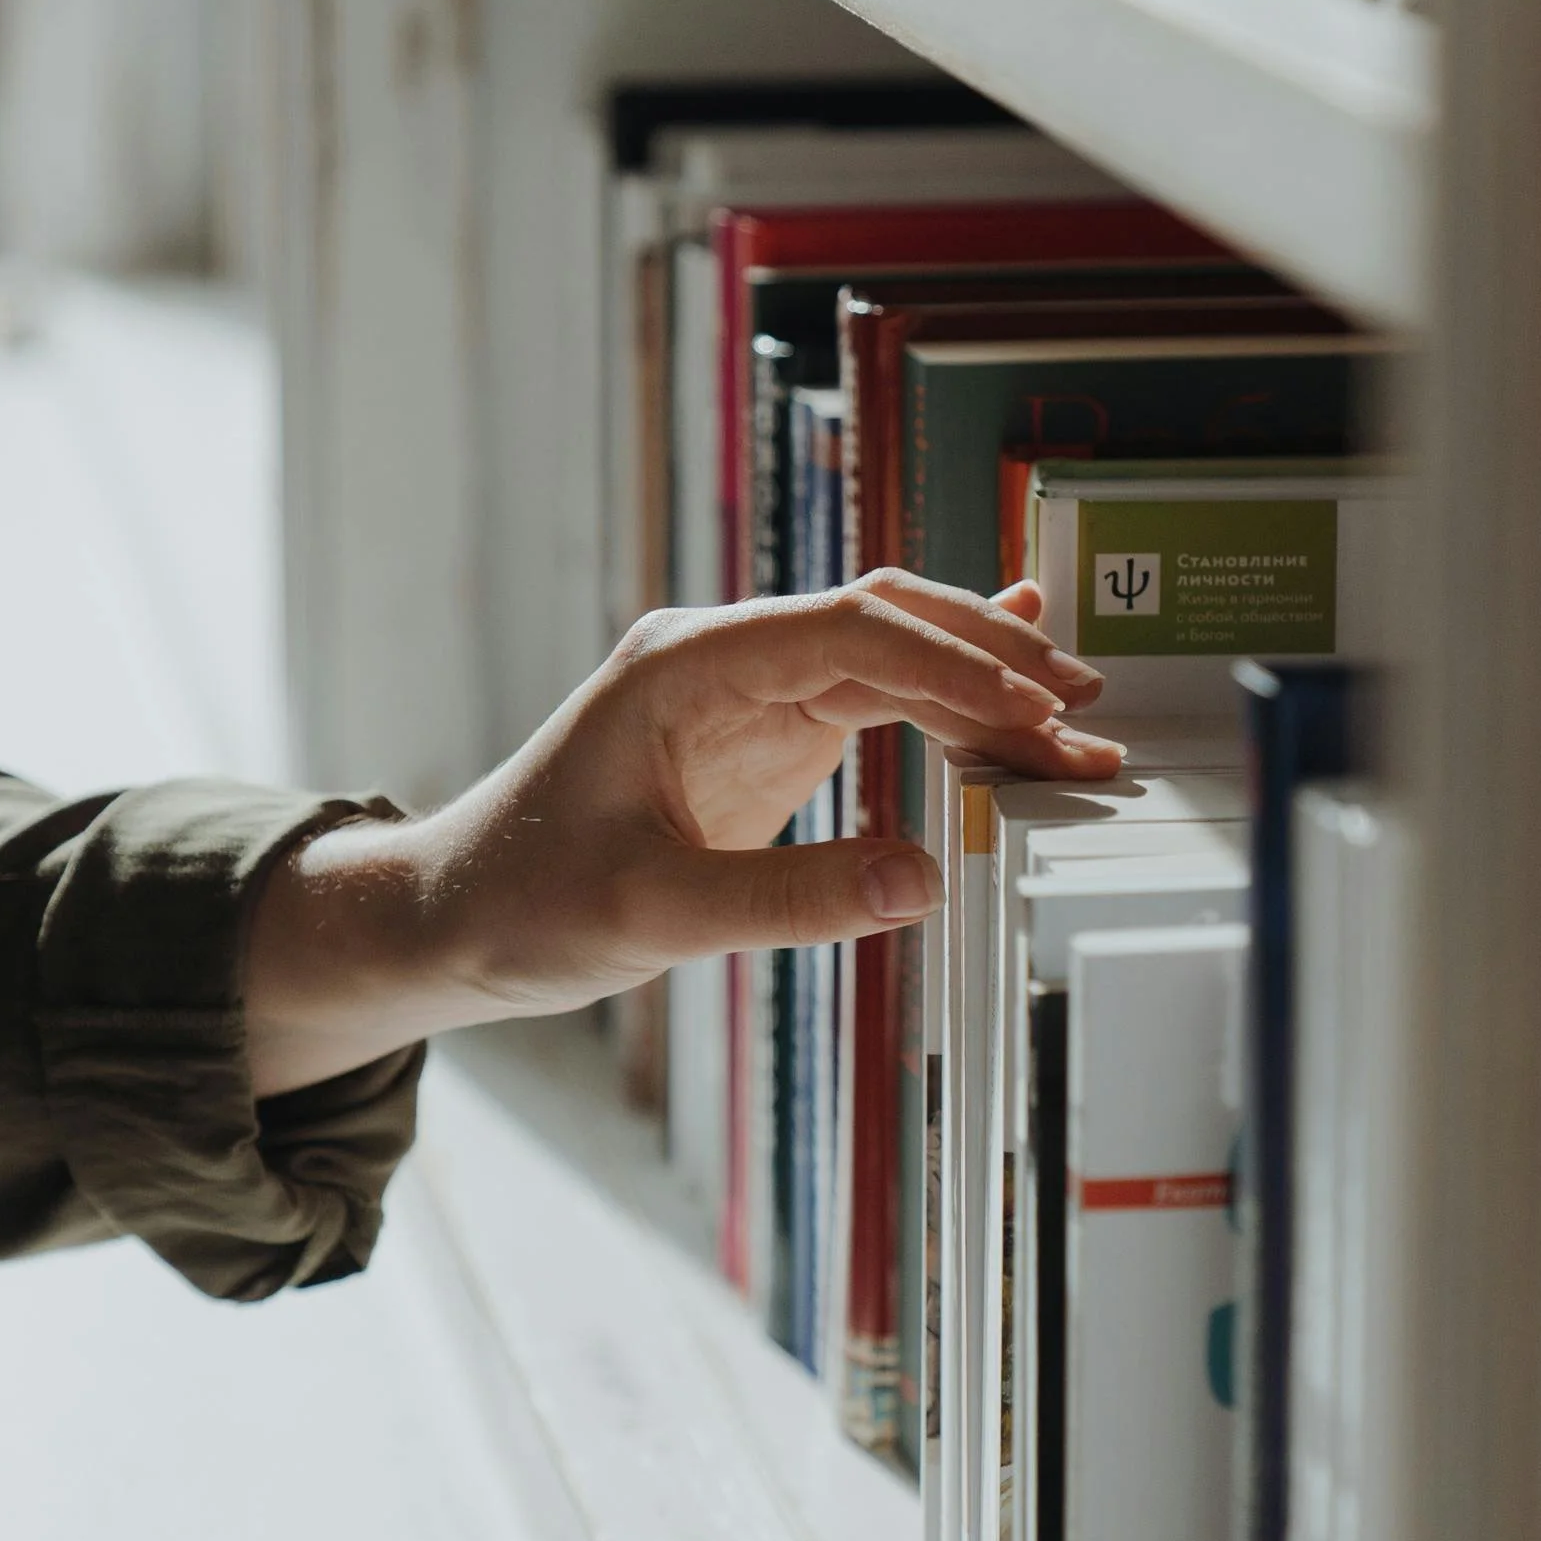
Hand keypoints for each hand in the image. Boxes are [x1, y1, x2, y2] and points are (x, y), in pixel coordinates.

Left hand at [244, 575, 1122, 1093]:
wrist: (455, 918)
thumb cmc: (525, 904)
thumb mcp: (654, 914)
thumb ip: (790, 898)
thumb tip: (922, 880)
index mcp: (688, 664)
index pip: (849, 631)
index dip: (950, 662)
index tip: (1032, 708)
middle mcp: (725, 656)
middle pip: (886, 622)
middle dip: (990, 658)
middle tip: (1085, 709)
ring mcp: (748, 690)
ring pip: (892, 656)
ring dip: (982, 687)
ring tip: (1076, 728)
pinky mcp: (764, 736)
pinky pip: (875, 700)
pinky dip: (947, 705)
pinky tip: (1015, 689)